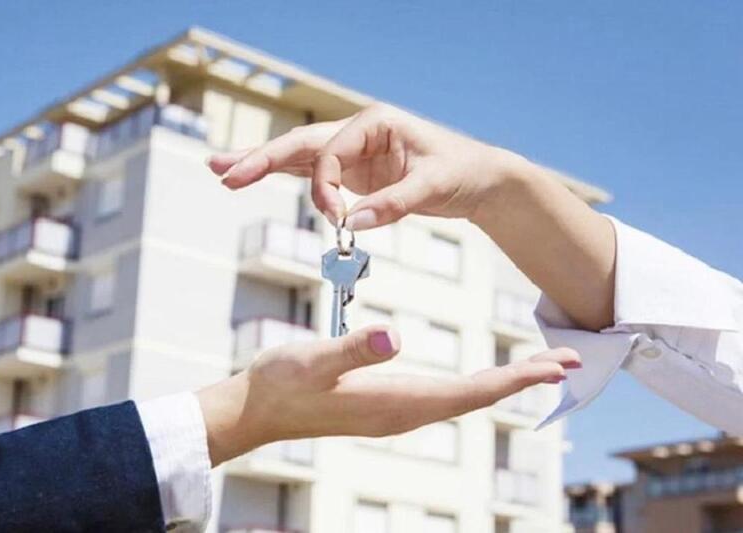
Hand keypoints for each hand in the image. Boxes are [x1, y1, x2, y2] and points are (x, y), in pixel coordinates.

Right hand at [197, 326, 579, 465]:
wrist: (254, 410)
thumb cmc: (279, 384)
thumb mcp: (312, 360)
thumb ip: (353, 350)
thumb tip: (395, 335)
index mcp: (395, 403)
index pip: (470, 391)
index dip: (515, 379)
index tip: (557, 366)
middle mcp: (403, 413)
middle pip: (477, 397)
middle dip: (523, 380)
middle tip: (569, 361)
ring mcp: (394, 411)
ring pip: (463, 398)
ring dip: (503, 382)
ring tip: (538, 368)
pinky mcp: (384, 405)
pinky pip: (444, 396)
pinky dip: (475, 384)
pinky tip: (480, 377)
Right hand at [209, 103, 615, 330]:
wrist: (479, 179)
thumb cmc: (462, 172)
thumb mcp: (434, 185)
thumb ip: (394, 203)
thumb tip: (353, 224)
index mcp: (374, 123)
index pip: (331, 152)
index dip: (325, 187)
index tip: (336, 219)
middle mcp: (357, 133)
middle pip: (300, 144)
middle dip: (260, 159)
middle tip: (221, 172)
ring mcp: (352, 152)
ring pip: (298, 157)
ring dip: (260, 164)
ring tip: (220, 170)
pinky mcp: (353, 173)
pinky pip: (311, 174)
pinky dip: (282, 177)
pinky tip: (252, 178)